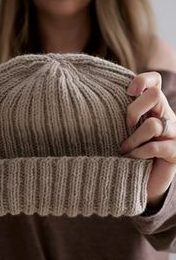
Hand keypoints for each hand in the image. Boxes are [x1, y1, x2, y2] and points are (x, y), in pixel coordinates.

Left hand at [119, 71, 175, 207]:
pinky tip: (131, 159)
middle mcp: (165, 115)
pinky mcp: (175, 151)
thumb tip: (93, 100)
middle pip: (155, 95)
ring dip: (133, 138)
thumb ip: (117, 114)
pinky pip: (156, 147)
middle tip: (125, 125)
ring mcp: (173, 133)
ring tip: (123, 149)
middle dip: (134, 109)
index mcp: (152, 106)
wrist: (140, 179)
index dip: (142, 80)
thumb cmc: (126, 150)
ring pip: (153, 124)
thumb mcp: (121, 128)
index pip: (155, 81)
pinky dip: (139, 153)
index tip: (127, 92)